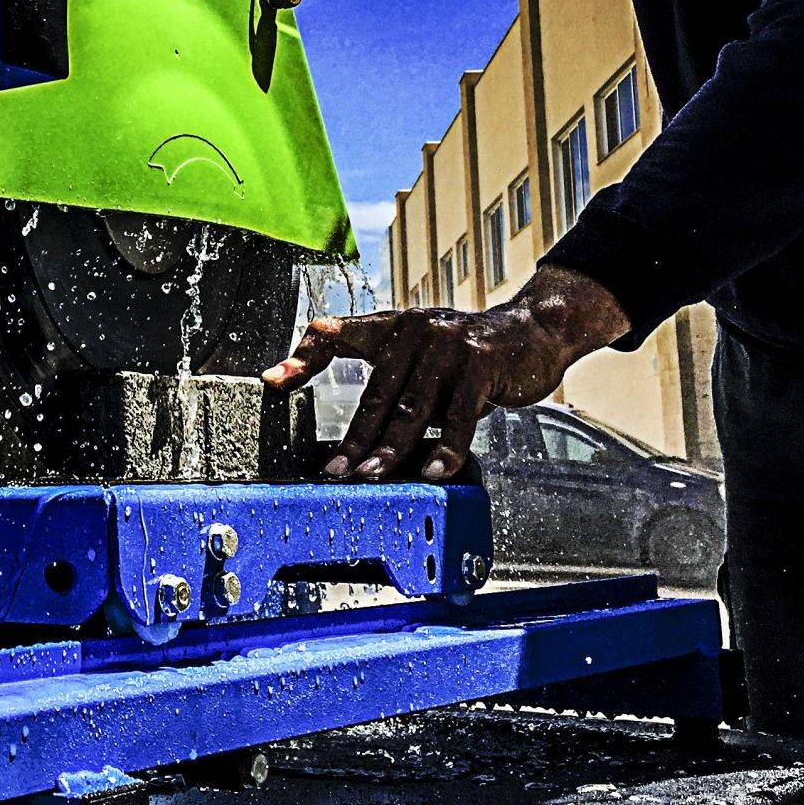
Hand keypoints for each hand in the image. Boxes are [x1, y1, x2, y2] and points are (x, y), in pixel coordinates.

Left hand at [262, 267, 631, 482]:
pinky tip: (435, 471)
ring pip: (413, 408)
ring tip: (372, 477)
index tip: (271, 383)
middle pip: (376, 393)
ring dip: (392, 449)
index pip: (335, 335)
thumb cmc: (466, 355)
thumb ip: (384, 380)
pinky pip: (459, 414)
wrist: (532, 332)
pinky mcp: (482, 361)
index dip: (302, 357)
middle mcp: (415, 329)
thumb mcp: (419, 357)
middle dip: (354, 438)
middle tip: (335, 472)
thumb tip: (346, 426)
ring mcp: (449, 343)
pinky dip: (446, 448)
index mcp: (391, 326)